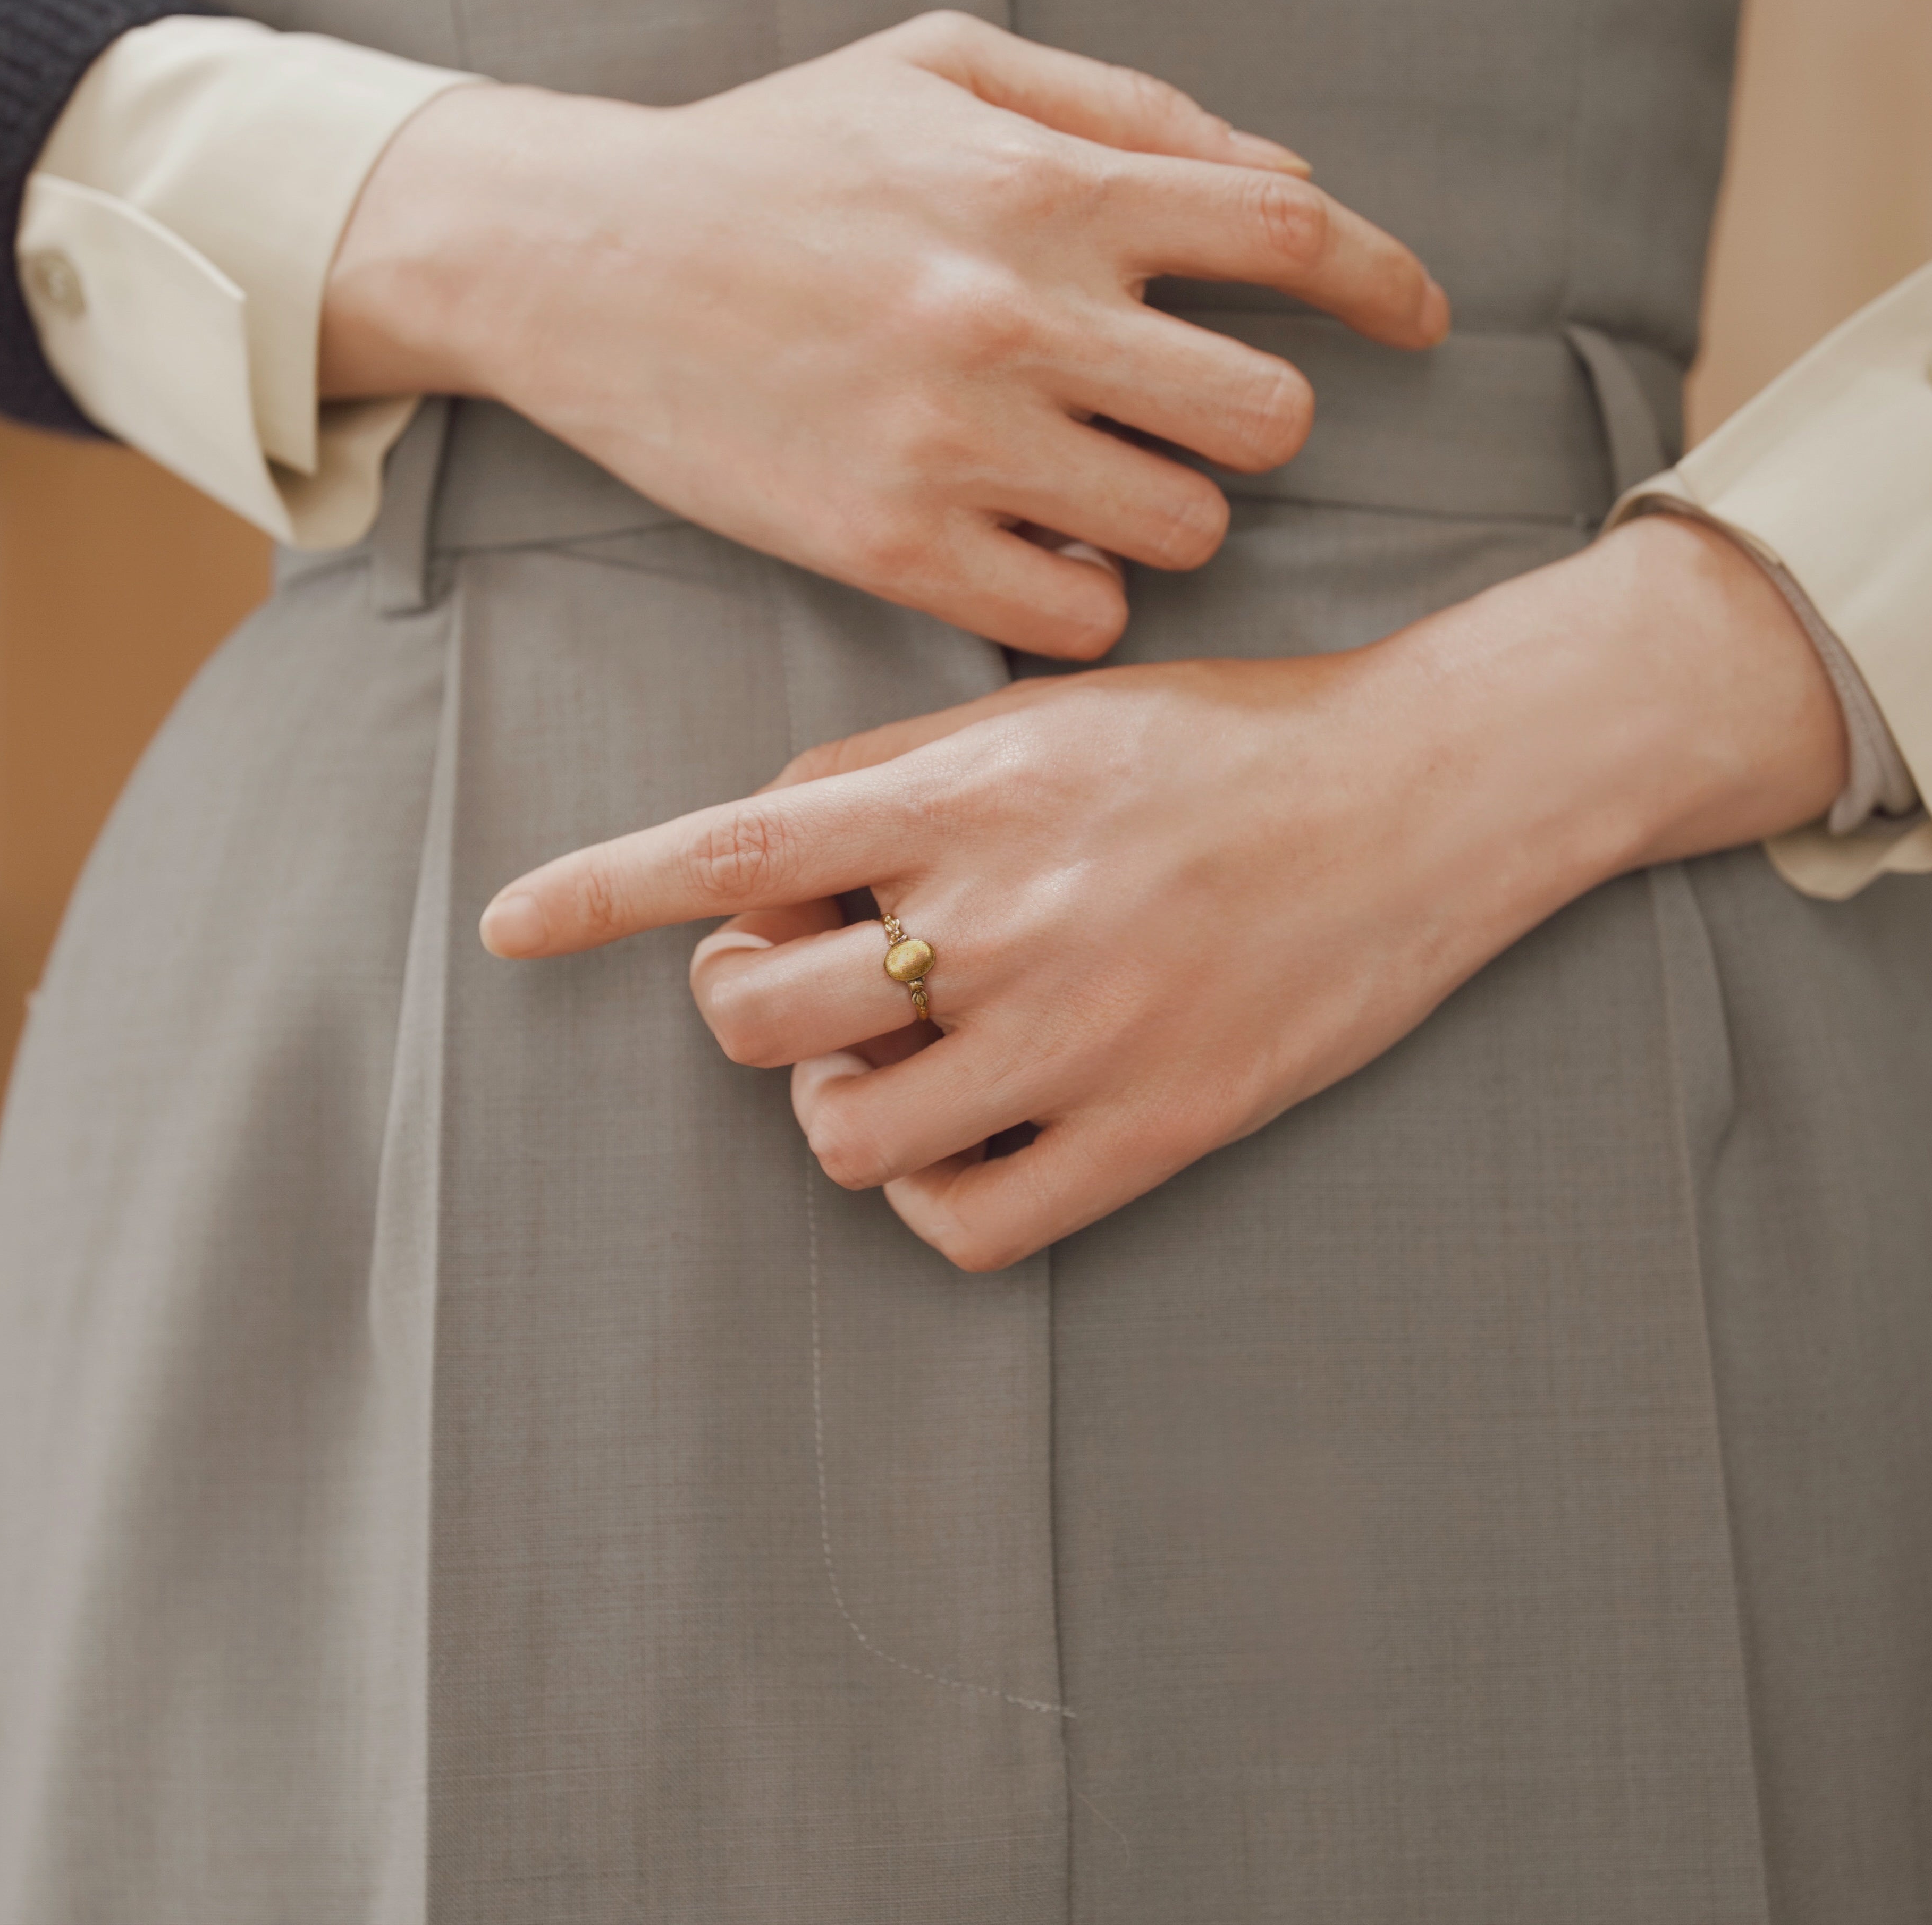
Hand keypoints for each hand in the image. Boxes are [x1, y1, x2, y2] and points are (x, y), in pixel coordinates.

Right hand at [320, 12, 1445, 658]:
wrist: (578, 258)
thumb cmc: (771, 156)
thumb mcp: (942, 65)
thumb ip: (1128, 112)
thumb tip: (1288, 184)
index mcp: (1045, 185)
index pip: (1292, 239)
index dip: (1386, 284)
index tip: (1419, 321)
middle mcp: (1017, 315)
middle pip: (1265, 418)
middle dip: (1261, 426)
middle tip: (1201, 418)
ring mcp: (954, 444)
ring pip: (1183, 531)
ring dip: (1170, 515)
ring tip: (1097, 483)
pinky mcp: (890, 549)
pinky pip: (1075, 616)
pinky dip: (1084, 594)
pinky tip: (1037, 549)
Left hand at [476, 518, 1846, 1268]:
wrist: (1426, 795)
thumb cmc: (1233, 741)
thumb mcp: (1056, 711)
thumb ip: (896, 774)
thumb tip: (760, 850)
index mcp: (972, 791)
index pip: (732, 849)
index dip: (598, 891)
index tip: (505, 927)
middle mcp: (1005, 913)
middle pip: (754, 1018)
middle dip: (746, 1010)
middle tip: (814, 985)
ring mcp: (1077, 1031)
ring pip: (842, 1135)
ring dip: (838, 1106)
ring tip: (906, 1061)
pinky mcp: (1156, 1127)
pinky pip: (965, 1220)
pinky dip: (935, 1190)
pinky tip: (971, 1133)